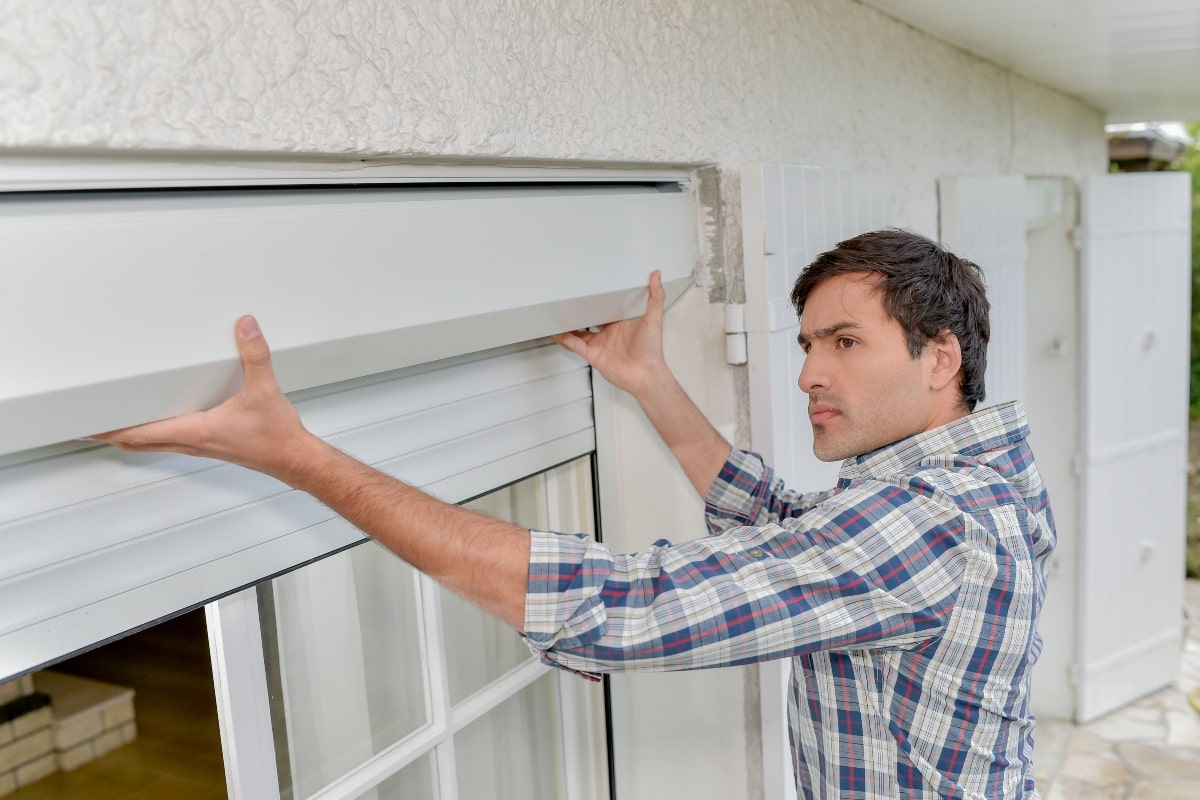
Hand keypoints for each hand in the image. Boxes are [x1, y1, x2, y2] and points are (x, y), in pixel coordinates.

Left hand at [93, 316, 314, 480]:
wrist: (294, 458)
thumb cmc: (277, 437)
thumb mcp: (265, 389)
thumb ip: (254, 355)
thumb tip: (245, 328)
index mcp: (196, 430)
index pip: (140, 432)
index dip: (109, 428)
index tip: (87, 426)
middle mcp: (192, 442)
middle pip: (139, 442)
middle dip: (112, 433)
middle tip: (90, 423)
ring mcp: (200, 446)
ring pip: (154, 444)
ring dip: (132, 434)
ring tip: (116, 421)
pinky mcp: (210, 445)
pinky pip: (172, 441)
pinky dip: (155, 432)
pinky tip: (162, 420)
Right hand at [552, 270, 668, 396]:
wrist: (646, 375)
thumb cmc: (651, 351)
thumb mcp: (654, 319)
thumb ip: (655, 297)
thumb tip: (656, 276)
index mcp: (620, 323)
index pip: (606, 308)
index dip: (597, 300)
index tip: (589, 289)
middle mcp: (609, 334)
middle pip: (589, 319)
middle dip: (579, 311)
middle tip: (568, 299)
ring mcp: (600, 345)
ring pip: (578, 332)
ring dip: (568, 325)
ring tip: (556, 314)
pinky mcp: (593, 355)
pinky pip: (575, 345)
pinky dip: (564, 339)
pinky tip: (556, 332)